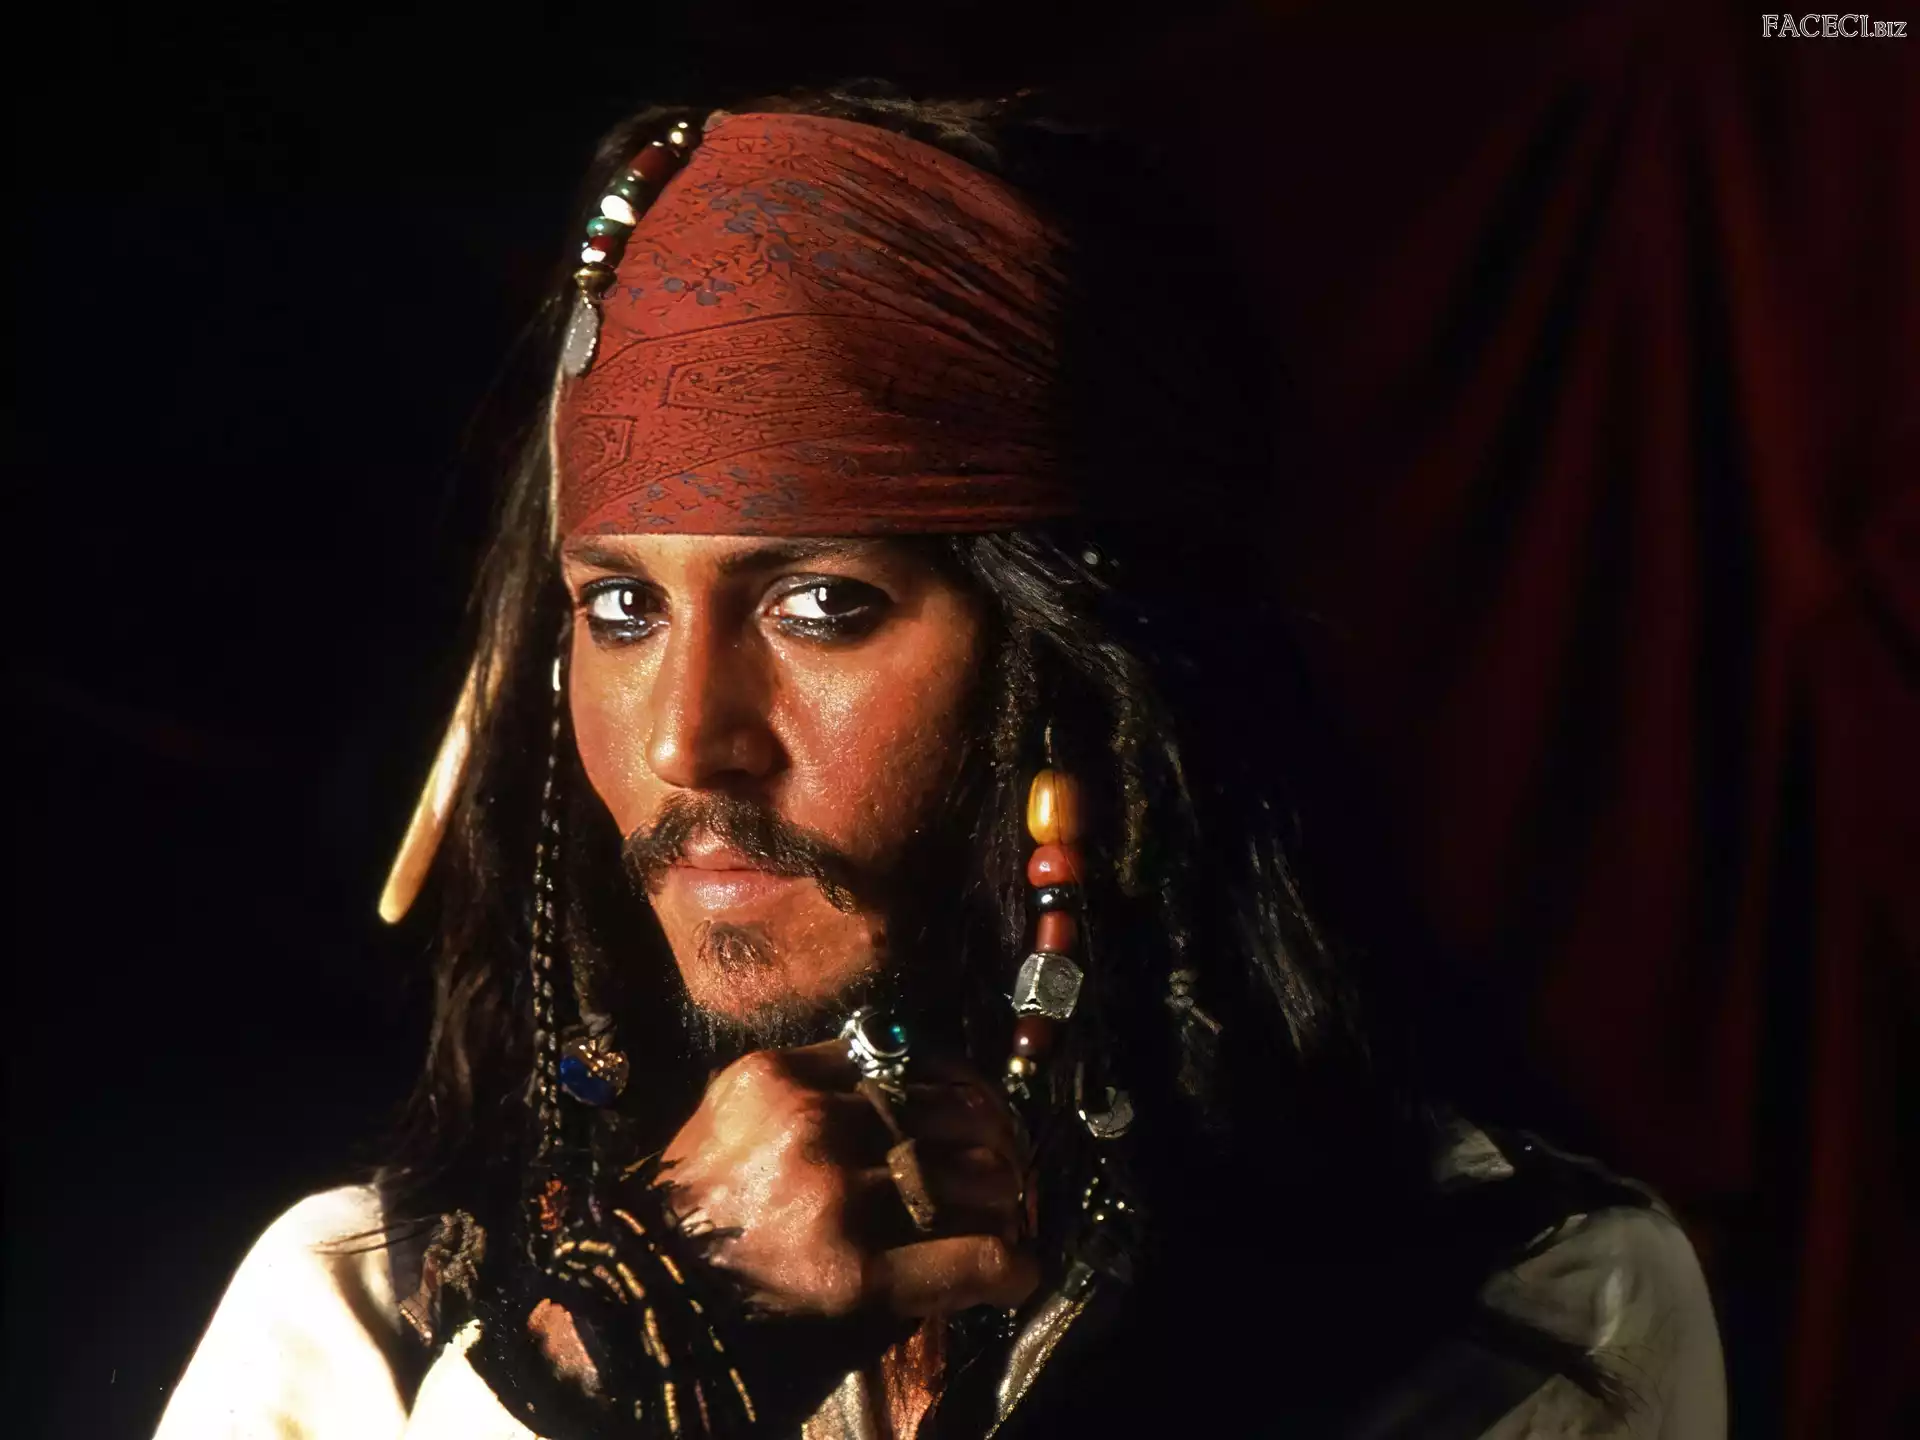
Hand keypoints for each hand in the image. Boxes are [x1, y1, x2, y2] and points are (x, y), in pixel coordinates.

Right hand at [657, 1041, 1037, 1317]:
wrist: (624, 1318)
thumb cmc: (673, 1228)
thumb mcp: (723, 1128)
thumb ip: (800, 1104)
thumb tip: (893, 1103)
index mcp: (779, 1077)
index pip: (907, 1054)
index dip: (958, 1084)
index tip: (975, 1111)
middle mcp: (813, 1123)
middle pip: (955, 1110)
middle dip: (996, 1142)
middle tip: (1007, 1173)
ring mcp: (836, 1197)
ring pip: (975, 1177)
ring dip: (1005, 1203)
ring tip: (1008, 1224)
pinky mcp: (856, 1276)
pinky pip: (971, 1257)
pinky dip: (1007, 1267)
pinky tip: (1014, 1275)